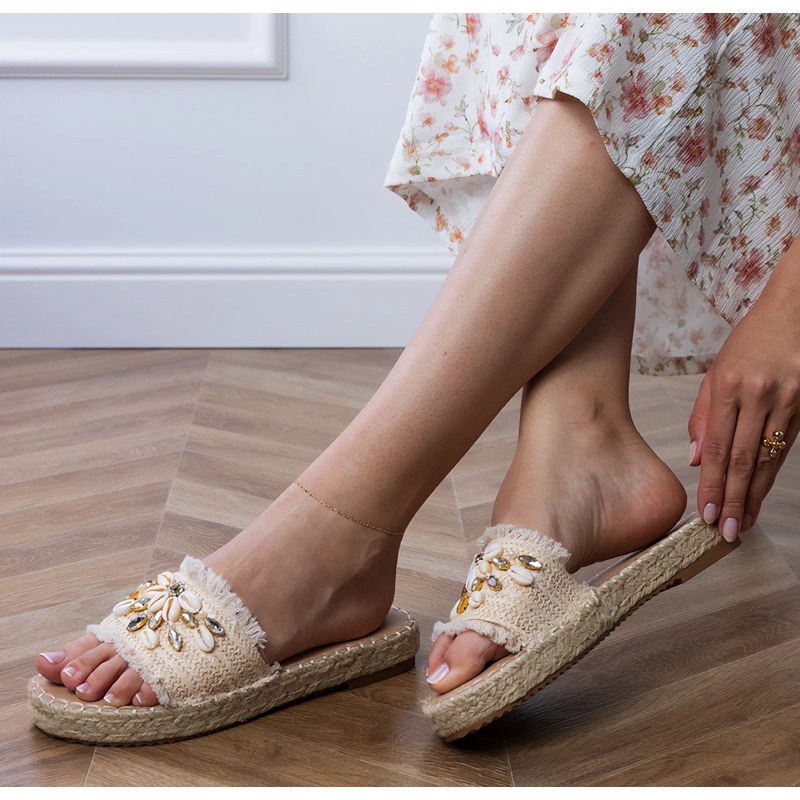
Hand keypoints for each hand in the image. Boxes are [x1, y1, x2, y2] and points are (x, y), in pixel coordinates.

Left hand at [688, 288, 799, 540]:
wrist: (795, 312)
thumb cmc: (749, 342)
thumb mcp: (717, 372)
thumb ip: (704, 416)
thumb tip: (695, 461)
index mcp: (729, 386)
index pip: (716, 446)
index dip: (711, 483)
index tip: (705, 512)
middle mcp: (758, 395)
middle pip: (741, 459)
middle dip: (731, 499)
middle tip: (724, 531)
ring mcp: (786, 401)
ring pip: (766, 459)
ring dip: (753, 495)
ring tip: (742, 522)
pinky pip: (784, 448)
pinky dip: (770, 475)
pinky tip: (760, 494)